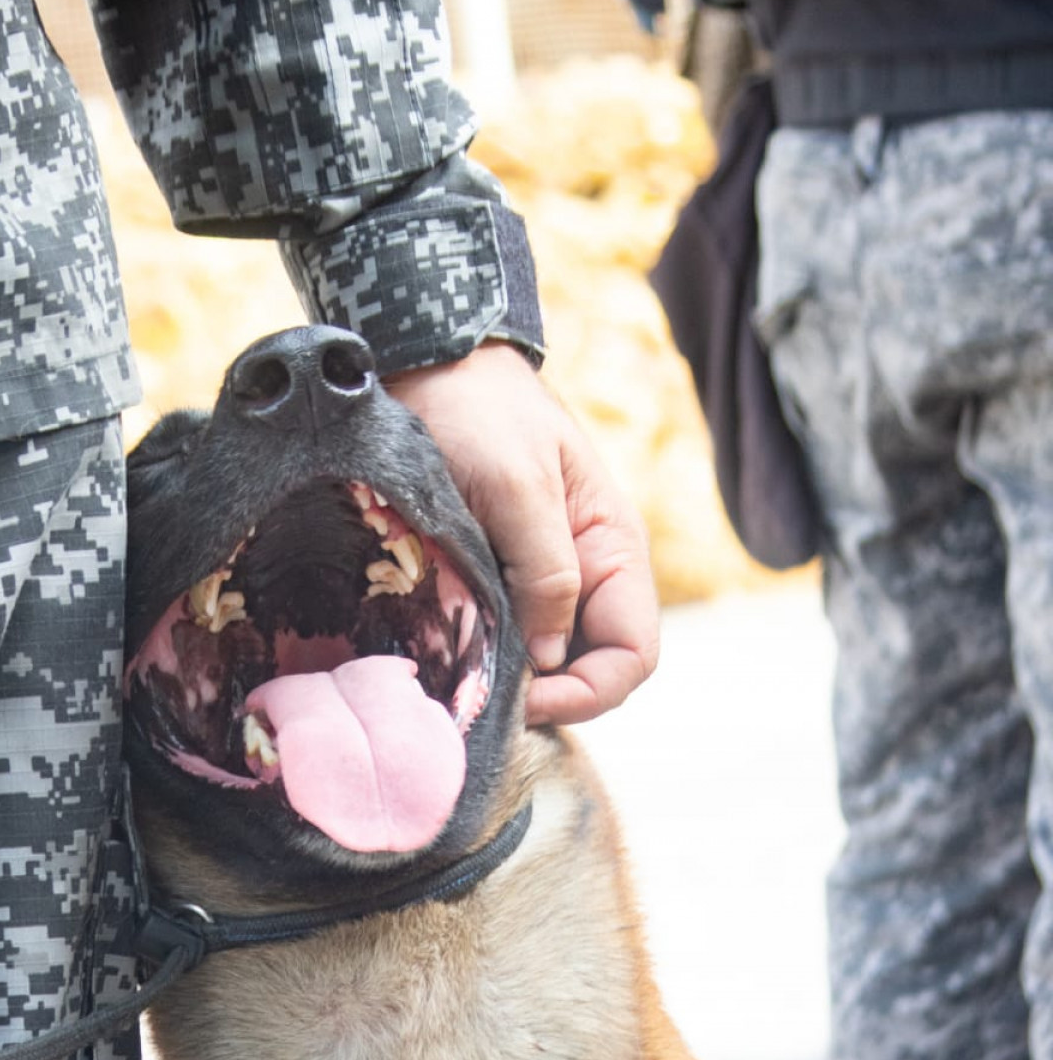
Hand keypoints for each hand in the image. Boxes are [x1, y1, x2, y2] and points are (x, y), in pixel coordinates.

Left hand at [384, 343, 658, 725]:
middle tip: (479, 694)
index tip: (523, 697)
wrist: (427, 362)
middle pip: (589, 665)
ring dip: (509, 675)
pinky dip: (481, 650)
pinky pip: (502, 630)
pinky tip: (444, 651)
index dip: (588, 690)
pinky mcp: (492, 570)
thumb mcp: (517, 489)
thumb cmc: (478, 412)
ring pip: (542, 656)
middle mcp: (585, 570)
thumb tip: (552, 658)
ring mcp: (537, 573)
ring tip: (458, 676)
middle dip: (547, 692)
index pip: (633, 653)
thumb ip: (546, 572)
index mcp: (613, 549)